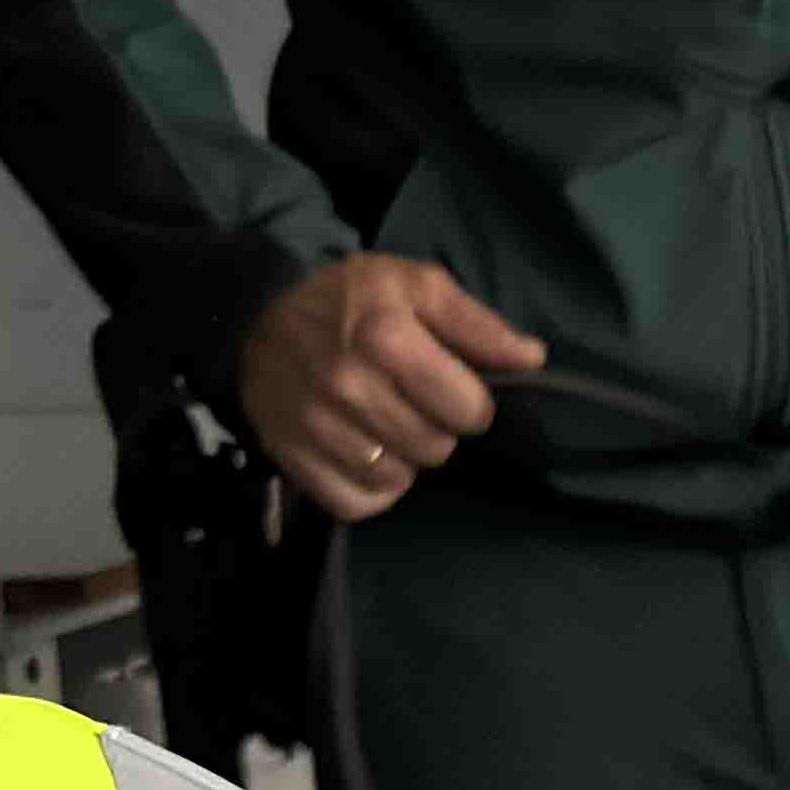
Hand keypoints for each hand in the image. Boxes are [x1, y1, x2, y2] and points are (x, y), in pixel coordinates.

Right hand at [238, 252, 545, 514]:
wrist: (257, 318)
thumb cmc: (349, 299)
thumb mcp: (415, 285)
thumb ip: (476, 322)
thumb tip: (532, 357)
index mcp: (385, 336)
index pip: (468, 409)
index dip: (472, 402)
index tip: (453, 388)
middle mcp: (347, 384)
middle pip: (436, 448)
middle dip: (437, 429)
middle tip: (413, 403)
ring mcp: (315, 427)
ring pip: (399, 480)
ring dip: (404, 459)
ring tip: (387, 426)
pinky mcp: (293, 460)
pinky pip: (357, 504)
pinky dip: (370, 489)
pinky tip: (365, 455)